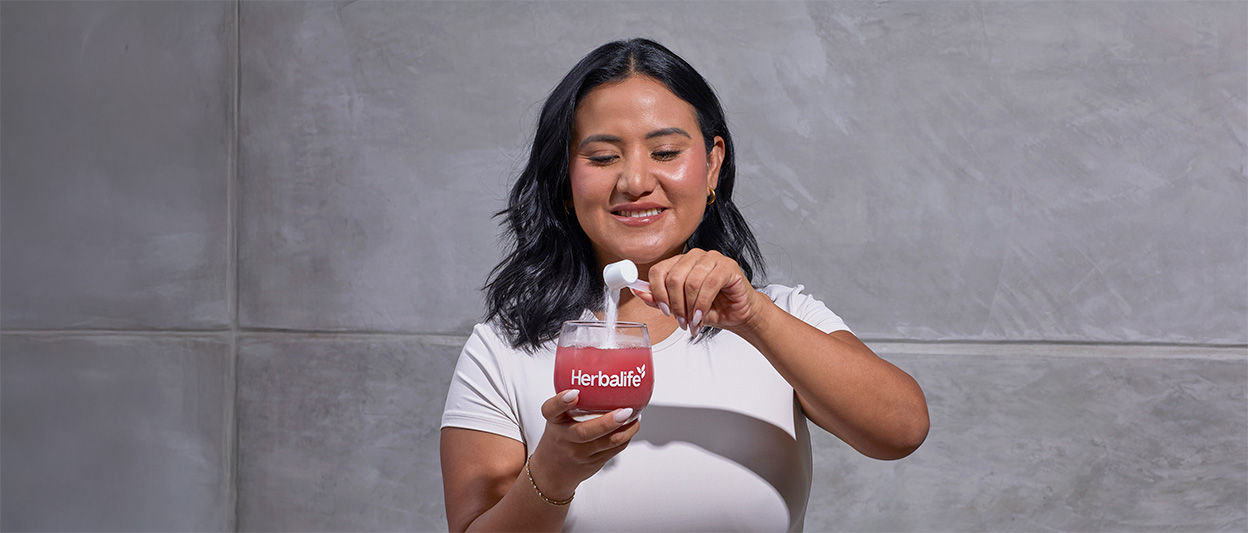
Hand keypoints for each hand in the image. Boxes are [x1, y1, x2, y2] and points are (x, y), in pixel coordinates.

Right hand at [527, 390, 639, 499]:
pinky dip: (626, 436)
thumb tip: (600, 376)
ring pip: (607, 443)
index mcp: (554, 422)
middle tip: (625, 411)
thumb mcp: (557, 418)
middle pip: (584, 433)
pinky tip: (631, 425)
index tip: (574, 393)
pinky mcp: (594, 463)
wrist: (552, 471)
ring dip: (626, 429)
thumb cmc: (559, 437)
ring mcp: (580, 454)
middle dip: (608, 422)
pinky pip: (615, 449)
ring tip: (635, 416)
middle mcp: (565, 438)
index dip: (562, 401)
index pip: (551, 410)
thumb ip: (572, 402)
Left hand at [633, 248, 765, 331]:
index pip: (658, 270)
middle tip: (681, 321)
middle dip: (675, 304)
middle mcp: (695, 257)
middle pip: (673, 277)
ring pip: (690, 282)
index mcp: (680, 262)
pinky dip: (702, 304)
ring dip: (690, 307)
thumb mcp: (682, 307)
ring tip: (693, 321)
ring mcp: (712, 258)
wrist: (738, 313)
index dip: (657, 292)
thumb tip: (639, 292)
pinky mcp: (728, 266)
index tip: (663, 310)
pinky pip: (709, 285)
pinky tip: (701, 316)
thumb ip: (660, 299)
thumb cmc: (713, 307)